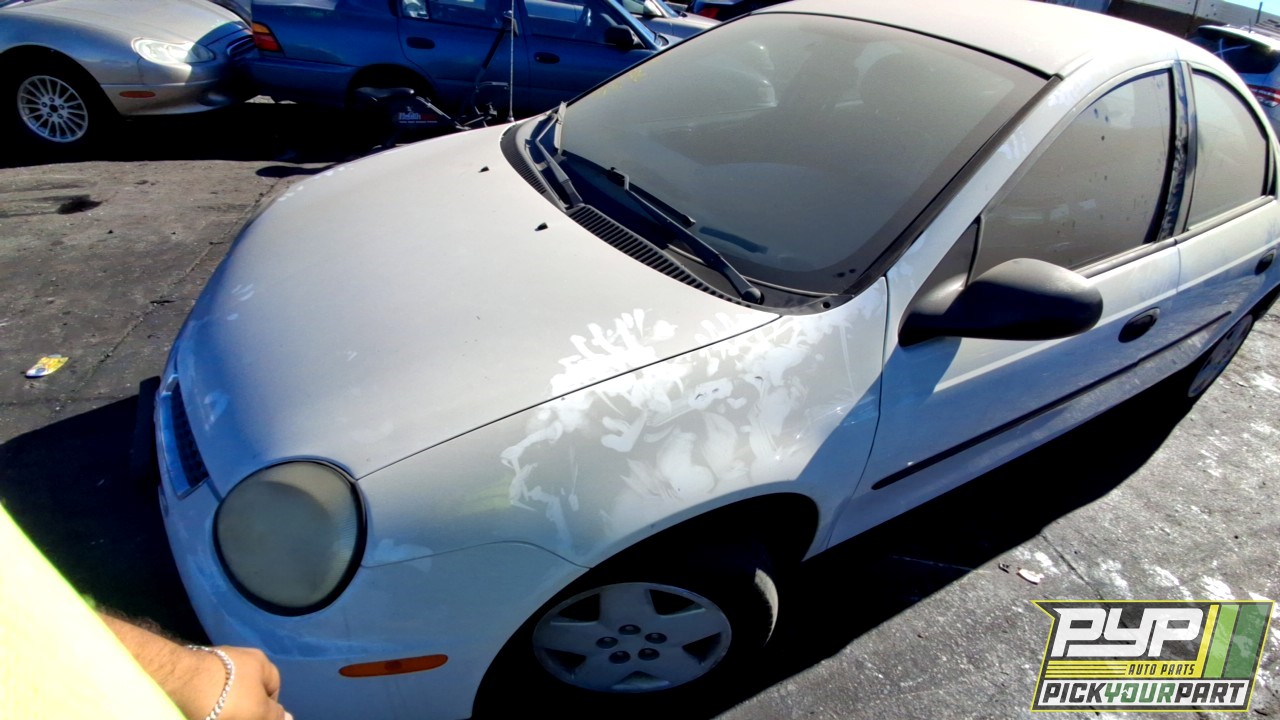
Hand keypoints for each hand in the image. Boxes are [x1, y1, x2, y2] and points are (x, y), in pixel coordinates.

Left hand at [100, 614, 290, 719]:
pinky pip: (207, 690)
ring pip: (226, 690)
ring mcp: (213, 662)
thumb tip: (289, 717)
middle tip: (239, 718)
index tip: (259, 719)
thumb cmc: (228, 696)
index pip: (274, 686)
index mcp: (260, 661)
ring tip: (218, 715)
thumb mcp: (258, 711)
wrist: (181, 683)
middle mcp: (238, 657)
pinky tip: (203, 710)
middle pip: (249, 689)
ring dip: (225, 706)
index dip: (270, 707)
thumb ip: (274, 716)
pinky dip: (208, 702)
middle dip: (246, 707)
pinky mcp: (192, 671)